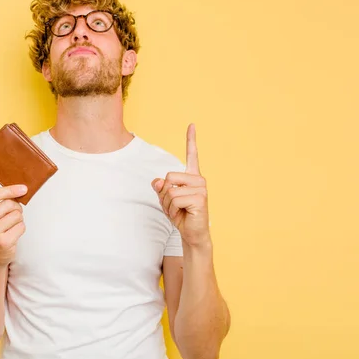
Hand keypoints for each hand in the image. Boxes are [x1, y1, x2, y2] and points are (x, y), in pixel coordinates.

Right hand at [0, 184, 27, 266]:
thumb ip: (0, 201)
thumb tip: (21, 190)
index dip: (11, 189)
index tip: (23, 188)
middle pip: (9, 204)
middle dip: (16, 208)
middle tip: (11, 215)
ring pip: (17, 215)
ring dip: (18, 219)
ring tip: (10, 226)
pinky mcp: (3, 242)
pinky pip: (21, 226)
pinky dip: (20, 229)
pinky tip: (12, 234)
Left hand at [152, 124, 210, 247]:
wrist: (192, 233)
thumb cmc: (181, 215)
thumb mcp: (166, 200)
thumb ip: (160, 188)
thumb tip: (157, 181)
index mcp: (191, 177)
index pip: (191, 155)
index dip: (191, 139)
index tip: (192, 124)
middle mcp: (198, 179)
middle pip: (168, 177)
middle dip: (164, 194)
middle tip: (174, 206)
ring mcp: (201, 188)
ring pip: (170, 189)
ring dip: (167, 204)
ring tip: (178, 211)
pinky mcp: (200, 198)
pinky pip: (175, 199)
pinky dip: (172, 210)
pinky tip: (183, 215)